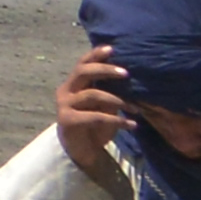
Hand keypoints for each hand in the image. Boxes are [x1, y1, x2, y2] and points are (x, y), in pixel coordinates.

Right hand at [56, 45, 138, 180]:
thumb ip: (108, 93)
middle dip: (105, 70)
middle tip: (126, 73)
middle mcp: (66, 91)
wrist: (79, 151)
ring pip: (92, 94)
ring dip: (117, 100)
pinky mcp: (68, 120)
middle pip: (83, 72)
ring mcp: (65, 105)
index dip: (95, 54)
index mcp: (73, 84)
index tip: (112, 48)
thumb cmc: (92, 126)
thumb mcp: (102, 107)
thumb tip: (127, 80)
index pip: (82, 63)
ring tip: (135, 108)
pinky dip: (116, 120)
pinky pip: (96, 117)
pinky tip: (131, 125)